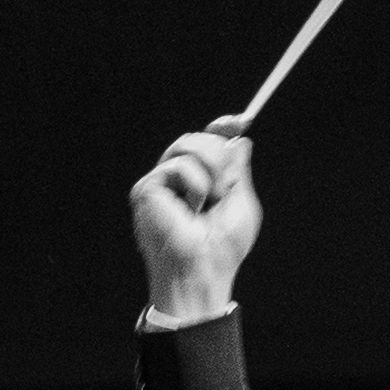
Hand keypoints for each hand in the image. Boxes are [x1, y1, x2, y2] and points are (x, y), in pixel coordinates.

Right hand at [128, 122, 260, 325]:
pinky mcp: (147, 189)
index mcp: (199, 183)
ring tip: (211, 198)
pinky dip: (195, 184)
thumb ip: (238, 170)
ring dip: (210, 168)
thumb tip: (241, 141)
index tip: (240, 120)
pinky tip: (192, 208)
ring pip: (186, 143)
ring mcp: (161, 183)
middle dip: (219, 153)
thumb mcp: (241, 202)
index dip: (221, 128)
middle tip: (225, 183)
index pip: (206, 144)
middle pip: (197, 138)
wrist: (204, 269)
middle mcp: (177, 181)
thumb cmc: (222, 248)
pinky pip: (178, 165)